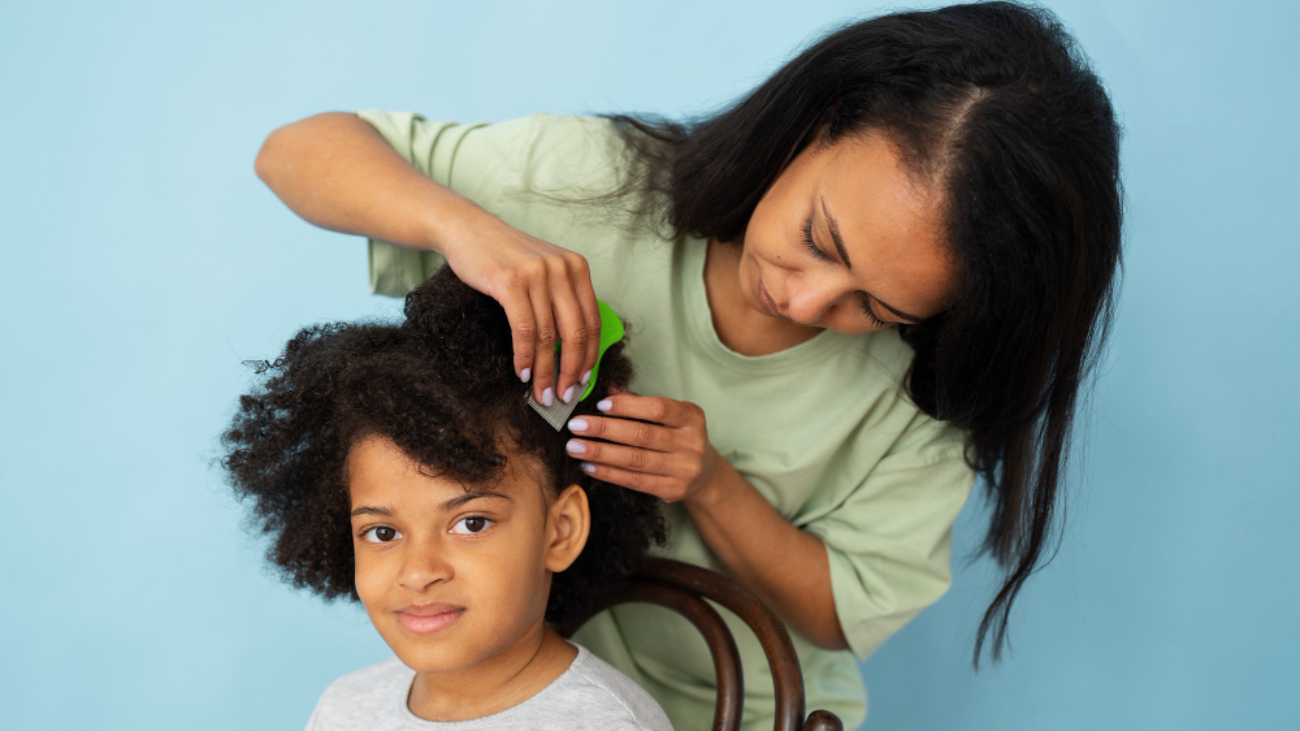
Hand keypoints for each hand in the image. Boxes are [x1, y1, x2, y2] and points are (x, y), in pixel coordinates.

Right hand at [438, 203, 601, 406]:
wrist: (466, 229)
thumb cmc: (504, 257)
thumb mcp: (543, 271)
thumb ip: (560, 301)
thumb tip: (571, 353)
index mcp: (577, 267)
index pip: (593, 322)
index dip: (589, 357)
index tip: (583, 381)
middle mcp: (562, 268)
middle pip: (576, 333)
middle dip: (571, 372)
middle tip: (563, 395)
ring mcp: (537, 274)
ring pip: (548, 337)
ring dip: (544, 372)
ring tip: (541, 393)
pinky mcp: (510, 282)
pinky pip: (524, 330)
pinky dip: (524, 357)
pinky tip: (521, 372)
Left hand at [563, 387, 721, 503]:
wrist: (705, 474)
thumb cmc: (678, 436)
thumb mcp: (669, 416)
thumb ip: (640, 403)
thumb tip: (608, 389)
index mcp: (691, 417)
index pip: (658, 409)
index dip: (627, 407)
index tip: (599, 406)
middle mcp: (692, 443)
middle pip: (642, 435)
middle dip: (604, 430)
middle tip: (575, 426)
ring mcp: (684, 469)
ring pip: (635, 460)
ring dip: (600, 453)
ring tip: (574, 447)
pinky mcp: (672, 490)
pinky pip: (634, 481)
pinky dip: (609, 473)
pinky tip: (589, 466)